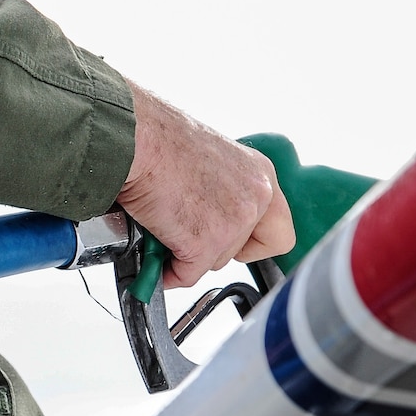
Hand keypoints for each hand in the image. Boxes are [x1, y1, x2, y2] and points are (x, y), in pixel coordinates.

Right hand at [118, 81, 295, 290]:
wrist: (135, 140)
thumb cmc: (159, 140)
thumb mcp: (210, 159)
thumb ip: (223, 189)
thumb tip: (208, 214)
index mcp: (260, 174)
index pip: (279, 231)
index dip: (252, 243)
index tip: (231, 241)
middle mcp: (256, 197)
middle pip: (240, 250)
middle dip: (210, 247)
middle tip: (185, 230)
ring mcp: (234, 222)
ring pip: (213, 262)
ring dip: (186, 253)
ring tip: (164, 226)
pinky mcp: (206, 243)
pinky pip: (186, 275)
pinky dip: (166, 271)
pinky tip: (154, 250)